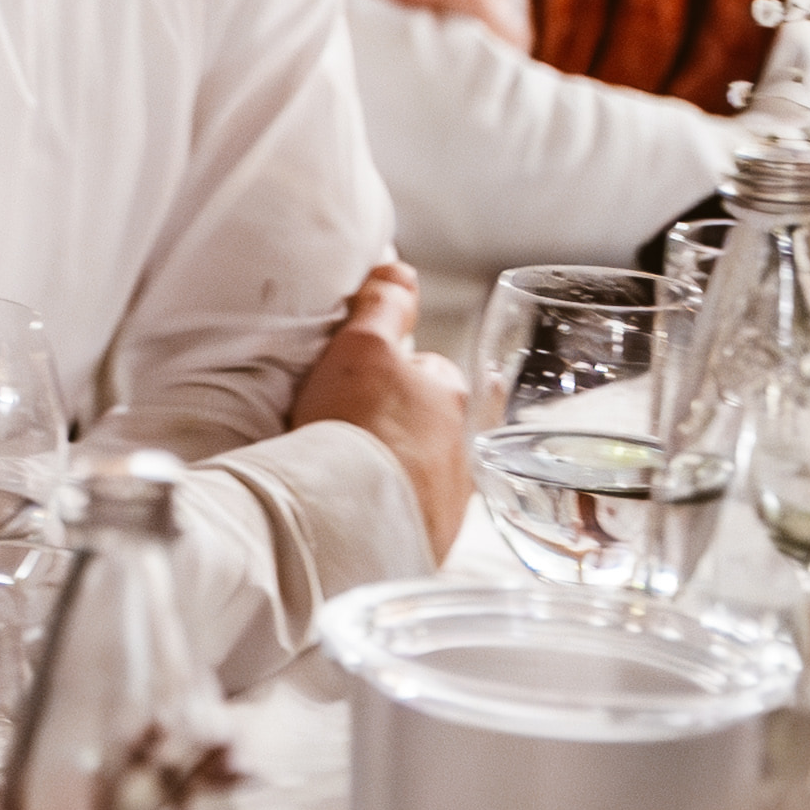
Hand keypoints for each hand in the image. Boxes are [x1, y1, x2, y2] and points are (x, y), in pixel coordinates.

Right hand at [291, 262, 473, 557]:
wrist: (353, 518)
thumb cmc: (360, 426)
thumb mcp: (363, 347)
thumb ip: (383, 305)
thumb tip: (400, 266)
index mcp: (453, 397)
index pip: (428, 371)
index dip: (392, 371)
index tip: (360, 382)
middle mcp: (464, 449)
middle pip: (428, 425)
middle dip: (399, 425)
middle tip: (348, 429)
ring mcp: (449, 501)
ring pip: (420, 472)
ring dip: (393, 471)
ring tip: (345, 474)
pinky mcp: (428, 542)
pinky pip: (406, 517)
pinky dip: (385, 512)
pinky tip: (352, 511)